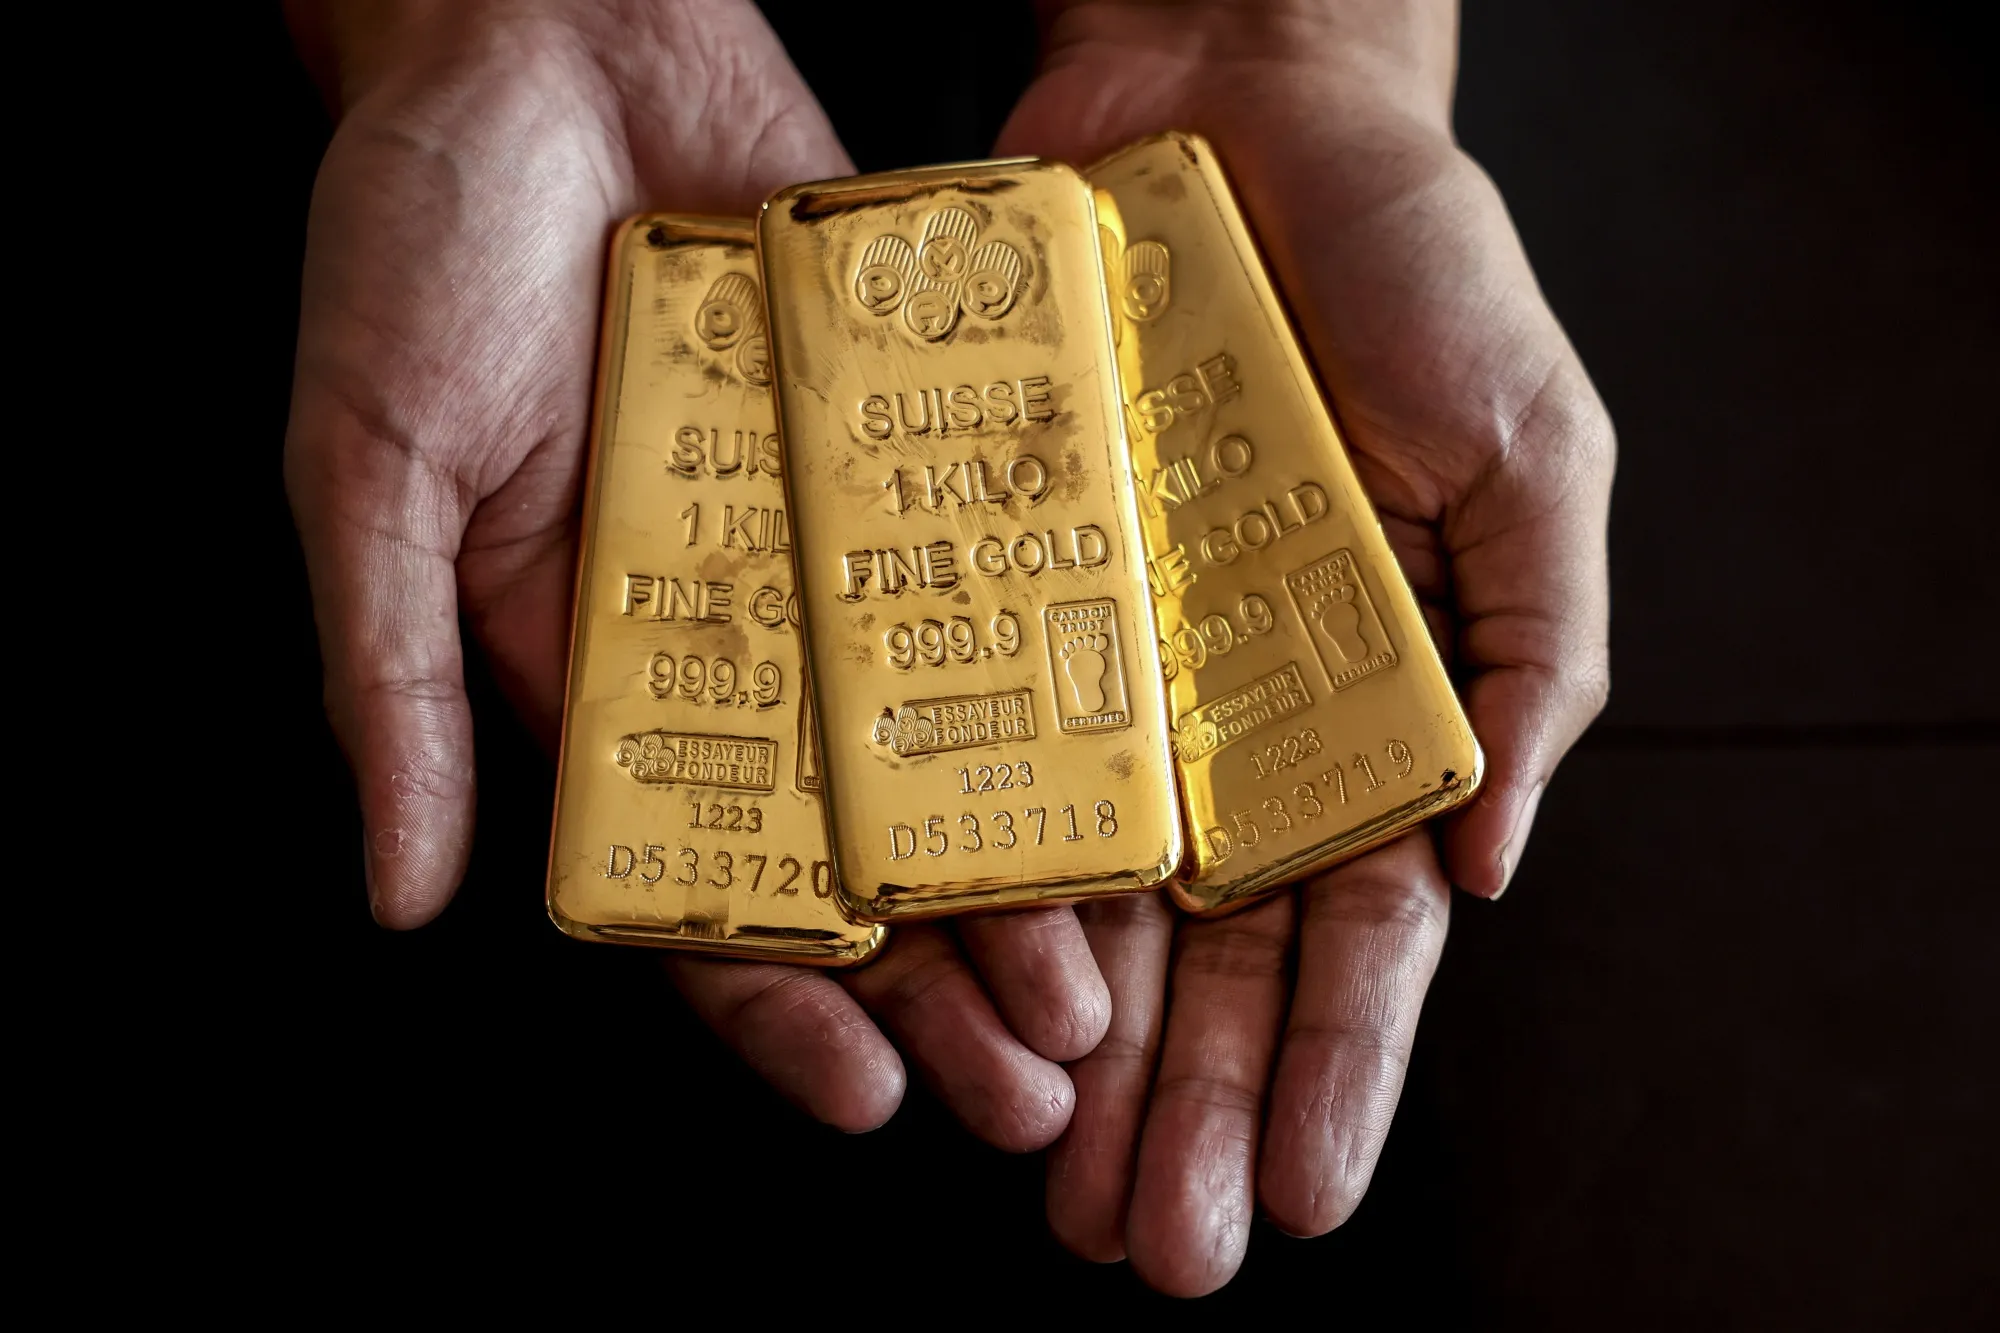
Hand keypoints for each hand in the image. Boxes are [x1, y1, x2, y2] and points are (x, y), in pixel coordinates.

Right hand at [284, 0, 1106, 1148]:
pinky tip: (1143, 761)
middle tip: (1040, 1083)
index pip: (692, 882)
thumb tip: (396, 893)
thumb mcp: (371, 469)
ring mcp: (834, 547)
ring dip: (1028, 866)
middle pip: (854, 846)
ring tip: (1113, 982)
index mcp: (603, 671)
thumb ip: (394, 679)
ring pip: (951, 744)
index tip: (870, 1098)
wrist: (550, 35)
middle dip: (942, 978)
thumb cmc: (421, 237)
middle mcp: (736, 633)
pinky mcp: (916, 449)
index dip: (777, 1003)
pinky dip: (1068, 669)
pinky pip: (1002, 573)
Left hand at [998, 0, 1613, 1292]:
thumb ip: (1535, 661)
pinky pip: (953, 751)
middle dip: (1185, 1112)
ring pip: (1069, 899)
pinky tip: (932, 1001)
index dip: (1336, 1072)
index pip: (1350, 932)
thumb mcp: (1530, 455)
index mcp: (1354, 710)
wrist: (1233, 105)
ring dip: (1064, 1056)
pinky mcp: (981, 593)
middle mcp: (1213, 718)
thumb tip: (1490, 871)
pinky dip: (945, 881)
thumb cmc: (1405, 267)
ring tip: (1051, 1190)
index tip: (1311, 1196)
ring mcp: (1091, 666)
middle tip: (1154, 1249)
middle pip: (1197, 958)